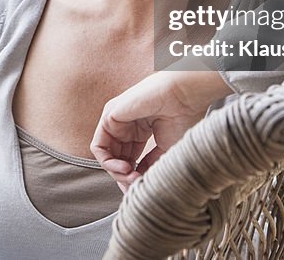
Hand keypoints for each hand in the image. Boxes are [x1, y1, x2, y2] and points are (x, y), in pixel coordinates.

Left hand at [90, 69, 231, 192]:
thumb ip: (149, 167)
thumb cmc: (183, 118)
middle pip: (116, 160)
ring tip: (132, 178)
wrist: (185, 96)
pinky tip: (125, 168)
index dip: (133, 178)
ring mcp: (116, 121)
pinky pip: (98, 147)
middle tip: (137, 185)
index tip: (144, 189)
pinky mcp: (109, 116)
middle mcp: (126, 126)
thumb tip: (138, 185)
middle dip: (124, 178)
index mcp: (141, 131)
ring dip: (116, 173)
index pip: (129, 160)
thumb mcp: (165, 151)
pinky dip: (108, 163)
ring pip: (106, 156)